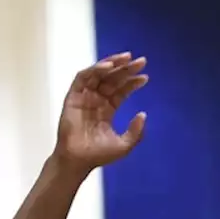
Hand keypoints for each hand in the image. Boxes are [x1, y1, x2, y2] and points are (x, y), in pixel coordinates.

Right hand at [54, 52, 148, 171]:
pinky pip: (83, 77)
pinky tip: (109, 66)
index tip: (145, 77)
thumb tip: (143, 114)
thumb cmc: (98, 155)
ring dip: (113, 63)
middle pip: (113, 78)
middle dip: (126, 68)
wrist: (78, 160)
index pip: (121, 90)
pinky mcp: (73, 96)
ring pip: (99, 73)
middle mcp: (96, 100)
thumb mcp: (124, 145)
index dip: (132, 82)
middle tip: (141, 61)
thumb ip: (136, 132)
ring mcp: (84, 96)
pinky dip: (95, 69)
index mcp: (107, 109)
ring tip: (127, 58)